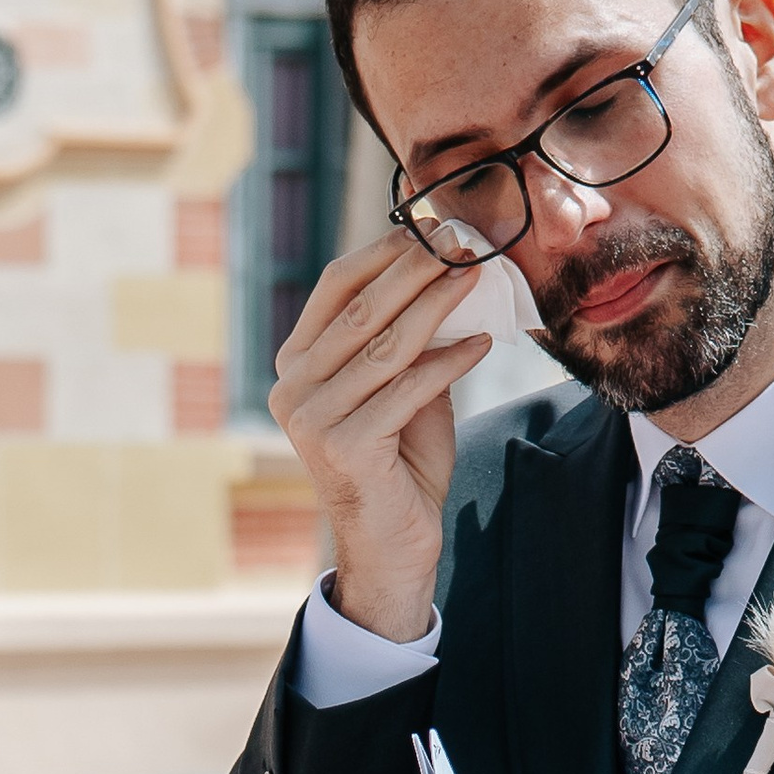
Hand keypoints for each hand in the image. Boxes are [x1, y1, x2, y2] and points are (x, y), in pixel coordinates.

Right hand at [269, 235, 490, 640]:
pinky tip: (481, 345)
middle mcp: (292, 388)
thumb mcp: (402, 388)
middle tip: (463, 241)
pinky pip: (405, 390)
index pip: (334, 287)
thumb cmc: (400, 463)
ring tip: (477, 277)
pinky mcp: (343, 448)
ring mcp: (311, 419)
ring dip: (437, 306)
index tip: (434, 228)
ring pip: (383, 346)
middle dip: (416, 270)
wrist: (393, 545)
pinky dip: (448, 363)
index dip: (384, 253)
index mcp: (297, 364)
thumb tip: (448, 272)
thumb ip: (409, 340)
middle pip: (359, 309)